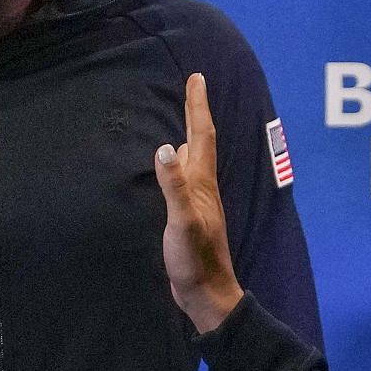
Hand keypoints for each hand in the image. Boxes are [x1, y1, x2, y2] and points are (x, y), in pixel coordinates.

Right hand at [155, 72, 244, 333]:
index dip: (198, 106)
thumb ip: (173, 187)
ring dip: (188, 134)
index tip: (196, 77)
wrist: (206, 293)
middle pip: (200, 141)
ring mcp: (196, 201)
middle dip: (195, 113)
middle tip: (191, 86)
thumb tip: (164, 147)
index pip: (201, 136)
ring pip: (193, 158)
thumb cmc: (194, 259)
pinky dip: (178, 160)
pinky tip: (170, 164)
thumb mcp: (181, 222)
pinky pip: (183, 176)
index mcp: (201, 183)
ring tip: (181, 117)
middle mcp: (202, 187)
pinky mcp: (188, 215)